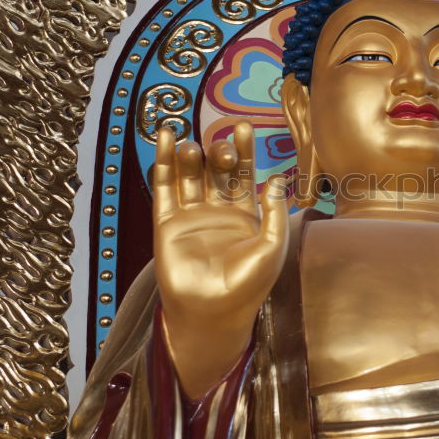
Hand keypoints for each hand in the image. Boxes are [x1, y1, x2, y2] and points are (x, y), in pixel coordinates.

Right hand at [153, 121, 288, 397]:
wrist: (213, 312)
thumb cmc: (248, 285)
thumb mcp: (272, 246)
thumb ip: (273, 211)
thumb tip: (275, 178)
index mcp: (246, 214)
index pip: (244, 173)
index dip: (243, 149)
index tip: (242, 126)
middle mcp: (218, 211)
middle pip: (217, 170)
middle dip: (219, 154)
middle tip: (222, 149)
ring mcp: (192, 215)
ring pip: (190, 175)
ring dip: (192, 156)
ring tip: (194, 145)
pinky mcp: (167, 223)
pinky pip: (164, 186)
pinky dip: (163, 161)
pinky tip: (165, 137)